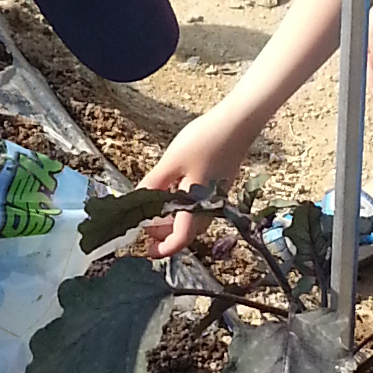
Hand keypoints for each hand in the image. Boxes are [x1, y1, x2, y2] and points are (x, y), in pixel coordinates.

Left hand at [139, 106, 257, 259]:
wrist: (237, 123)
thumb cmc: (204, 141)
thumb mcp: (170, 163)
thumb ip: (152, 186)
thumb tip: (135, 203)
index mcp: (196, 206)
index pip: (179, 240)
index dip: (161, 249)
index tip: (145, 249)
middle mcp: (209, 207)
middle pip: (186, 233)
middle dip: (164, 234)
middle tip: (144, 223)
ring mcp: (217, 198)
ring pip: (192, 220)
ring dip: (173, 220)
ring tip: (154, 206)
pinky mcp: (219, 188)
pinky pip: (199, 207)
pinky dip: (183, 207)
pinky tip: (172, 191)